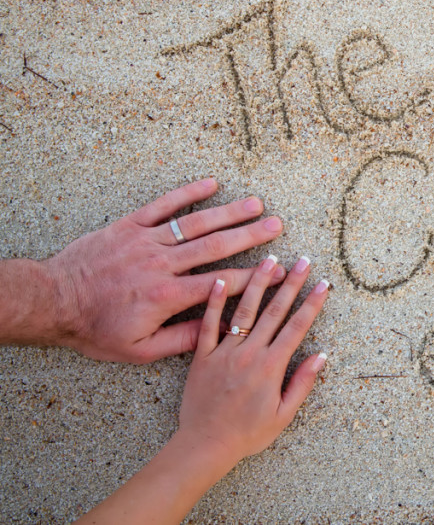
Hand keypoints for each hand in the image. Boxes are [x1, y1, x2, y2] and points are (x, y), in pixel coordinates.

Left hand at [45, 178, 285, 362]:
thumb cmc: (96, 329)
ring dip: (228, 212)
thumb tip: (220, 331)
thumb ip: (182, 339)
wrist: (54, 302)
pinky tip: (210, 184)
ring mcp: (146, 241)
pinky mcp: (129, 226)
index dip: (255, 278)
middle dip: (251, 236)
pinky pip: (163, 206)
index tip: (279, 271)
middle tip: (278, 226)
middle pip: (215, 246)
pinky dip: (187, 193)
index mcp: (167, 296)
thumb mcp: (139, 349)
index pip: (221, 284)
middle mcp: (161, 264)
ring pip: (195, 224)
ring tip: (256, 204)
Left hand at [73, 258, 328, 524]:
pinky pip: (208, 324)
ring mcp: (224, 352)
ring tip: (269, 260)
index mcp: (271, 366)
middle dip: (291, 283)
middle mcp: (249, 353)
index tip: (323, 283)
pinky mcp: (202, 356)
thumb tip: (321, 356)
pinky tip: (220, 279)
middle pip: (274, 311)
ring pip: (244, 310)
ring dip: (258, 283)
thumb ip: (302, 383)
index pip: (297, 327)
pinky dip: (214, 302)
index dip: (312, 303)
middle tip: (303, 260)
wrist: (204, 446)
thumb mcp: (283, 415)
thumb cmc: (247, 435)